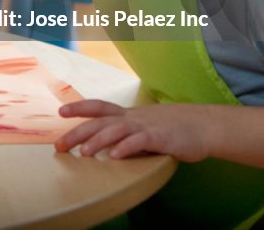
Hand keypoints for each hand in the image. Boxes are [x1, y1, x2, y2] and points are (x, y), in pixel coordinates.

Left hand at [56, 99, 211, 161]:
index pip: (99, 107)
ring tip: (83, 152)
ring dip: (98, 141)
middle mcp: (133, 118)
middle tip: (59, 145)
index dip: (79, 107)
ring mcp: (146, 126)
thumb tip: (106, 147)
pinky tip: (116, 156)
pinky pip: (141, 141)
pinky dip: (127, 147)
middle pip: (100, 122)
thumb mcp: (145, 127)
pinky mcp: (161, 137)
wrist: (204, 125)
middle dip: (78, 132)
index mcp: (128, 115)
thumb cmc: (173, 129)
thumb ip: (127, 135)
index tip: (60, 111)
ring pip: (117, 130)